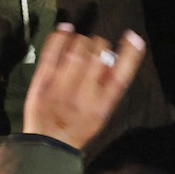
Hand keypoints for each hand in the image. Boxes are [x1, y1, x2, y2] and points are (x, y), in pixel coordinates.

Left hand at [22, 22, 145, 150]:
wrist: (48, 145)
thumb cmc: (78, 128)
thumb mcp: (101, 115)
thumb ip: (108, 90)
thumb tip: (112, 60)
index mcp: (102, 105)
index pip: (121, 75)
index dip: (129, 54)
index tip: (132, 36)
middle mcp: (83, 94)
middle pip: (98, 58)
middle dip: (100, 45)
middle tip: (97, 45)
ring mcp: (61, 87)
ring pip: (77, 52)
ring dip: (82, 41)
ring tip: (82, 41)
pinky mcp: (43, 82)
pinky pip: (51, 54)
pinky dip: (59, 38)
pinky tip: (65, 28)